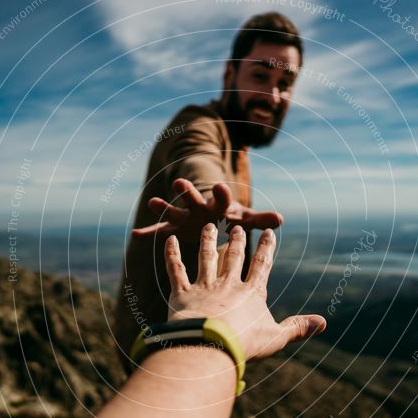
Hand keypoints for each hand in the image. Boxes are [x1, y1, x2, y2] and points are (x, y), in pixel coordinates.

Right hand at [132, 178, 283, 241]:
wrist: (211, 216)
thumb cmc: (230, 218)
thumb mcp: (244, 219)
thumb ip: (260, 220)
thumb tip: (281, 220)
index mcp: (219, 206)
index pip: (222, 198)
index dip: (221, 193)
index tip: (219, 185)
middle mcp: (200, 208)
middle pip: (194, 198)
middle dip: (187, 192)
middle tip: (180, 183)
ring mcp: (185, 217)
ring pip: (174, 211)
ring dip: (164, 207)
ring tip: (152, 202)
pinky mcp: (175, 228)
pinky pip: (160, 231)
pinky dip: (149, 233)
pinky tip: (136, 235)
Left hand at [163, 223, 325, 359]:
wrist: (209, 345)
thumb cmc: (244, 343)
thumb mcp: (276, 337)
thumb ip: (297, 328)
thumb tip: (323, 323)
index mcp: (251, 293)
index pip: (261, 265)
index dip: (267, 248)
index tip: (269, 232)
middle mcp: (228, 284)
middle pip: (234, 257)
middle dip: (237, 241)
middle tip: (237, 228)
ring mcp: (203, 287)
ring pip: (206, 257)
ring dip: (208, 241)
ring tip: (209, 226)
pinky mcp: (181, 294)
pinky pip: (175, 270)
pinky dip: (171, 254)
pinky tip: (168, 239)